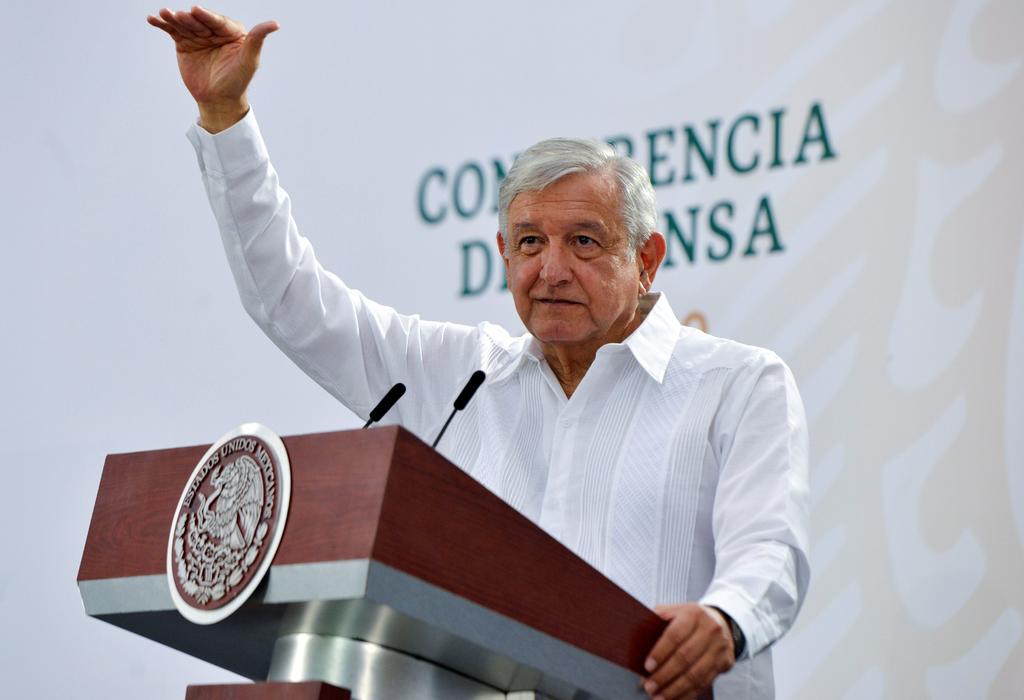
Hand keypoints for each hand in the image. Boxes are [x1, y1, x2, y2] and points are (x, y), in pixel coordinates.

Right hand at [147, 6, 278, 131]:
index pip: (219, 21)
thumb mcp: (248, 62)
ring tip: (164, 14)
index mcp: (232, 32)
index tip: (196, 11)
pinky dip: (163, 25)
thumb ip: (257, 40)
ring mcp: (199, 36)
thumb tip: (275, 24)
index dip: (208, 16)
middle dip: (189, 18)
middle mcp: (215, 31)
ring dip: (173, 18)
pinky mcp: (184, 43)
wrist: (218, 101)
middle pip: (200, 21)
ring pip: (185, 24)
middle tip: (179, 16)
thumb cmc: (237, 82)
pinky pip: (173, 31)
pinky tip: (153, 19)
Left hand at [641, 604, 734, 699]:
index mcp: (693, 614)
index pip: (674, 635)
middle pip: (685, 657)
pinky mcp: (724, 663)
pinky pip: (704, 683)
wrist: (720, 621)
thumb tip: (638, 642)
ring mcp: (719, 648)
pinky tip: (675, 698)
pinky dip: (688, 694)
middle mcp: (709, 630)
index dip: (660, 653)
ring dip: (675, 689)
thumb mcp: (674, 612)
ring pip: (695, 674)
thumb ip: (657, 622)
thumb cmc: (690, 619)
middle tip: (649, 686)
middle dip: (664, 675)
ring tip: (659, 697)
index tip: (647, 667)